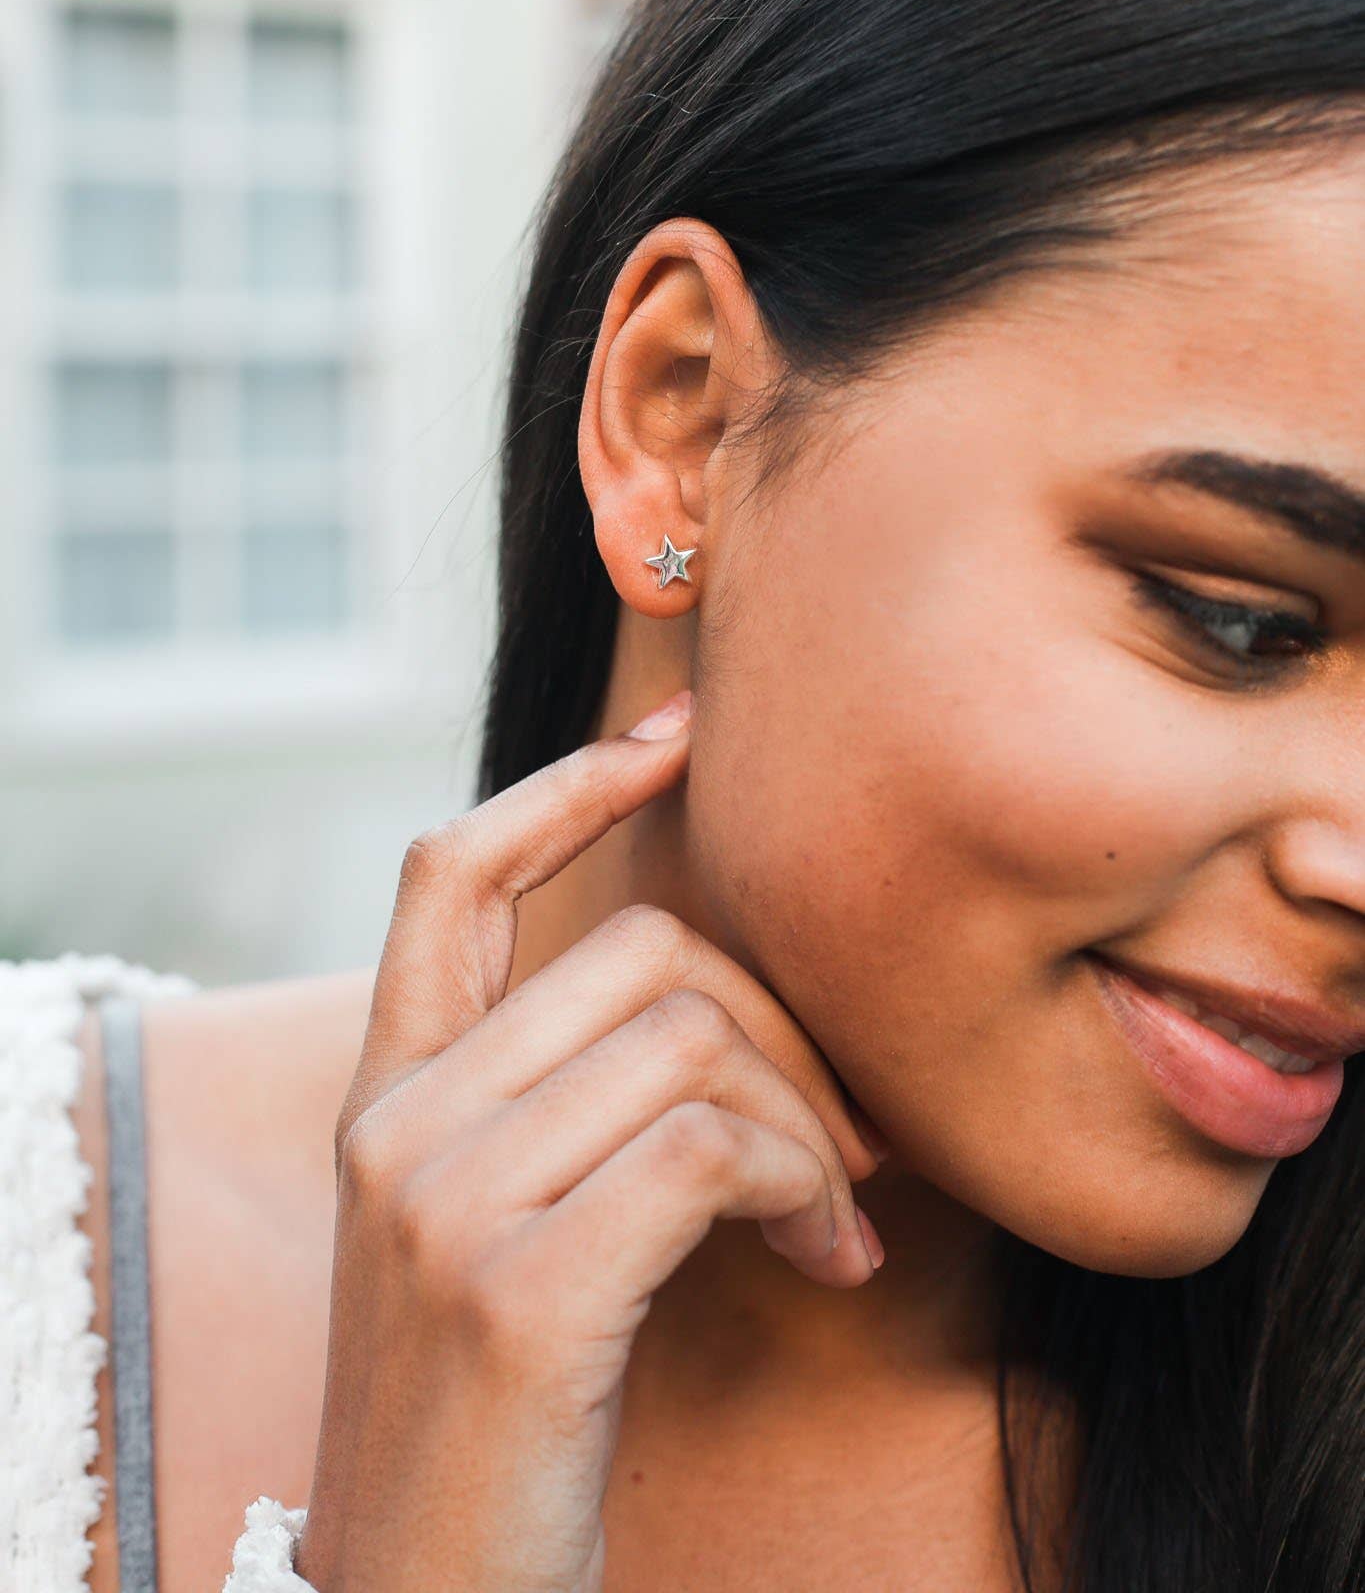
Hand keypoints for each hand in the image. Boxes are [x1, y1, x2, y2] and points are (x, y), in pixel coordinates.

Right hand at [294, 688, 883, 1592]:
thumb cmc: (497, 1430)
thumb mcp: (499, 1242)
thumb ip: (565, 1114)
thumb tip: (738, 1017)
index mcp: (385, 1097)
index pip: (447, 875)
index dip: (565, 784)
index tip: (676, 735)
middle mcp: (399, 1124)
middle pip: (641, 951)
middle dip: (783, 1026)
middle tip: (853, 1145)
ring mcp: (444, 1200)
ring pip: (691, 1041)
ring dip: (811, 1130)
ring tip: (841, 1226)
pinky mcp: (517, 1290)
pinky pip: (714, 1148)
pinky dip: (805, 1191)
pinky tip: (833, 1269)